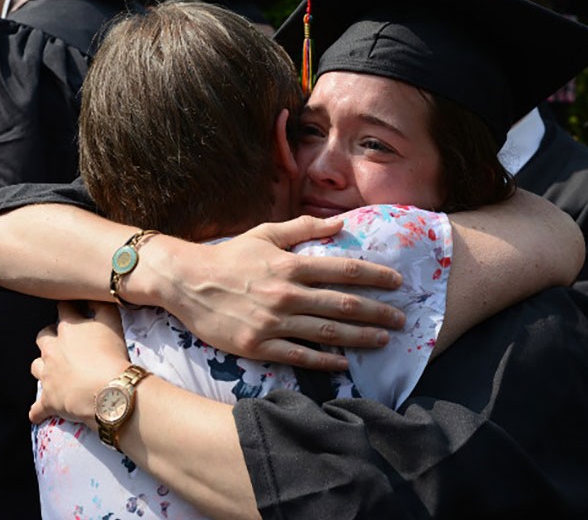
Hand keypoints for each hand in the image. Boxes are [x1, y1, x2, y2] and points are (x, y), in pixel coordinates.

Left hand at [29, 301, 130, 424]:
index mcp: (68, 329)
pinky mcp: (48, 401)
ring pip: (36, 368)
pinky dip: (38, 411)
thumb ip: (102, 305)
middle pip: (43, 337)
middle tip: (64, 343)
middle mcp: (52, 350)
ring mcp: (47, 376)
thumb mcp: (112, 323)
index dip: (69, 307)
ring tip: (55, 373)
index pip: (63, 309)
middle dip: (50, 337)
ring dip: (43, 369)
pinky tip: (39, 414)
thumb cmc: (113, 355)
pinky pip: (37, 409)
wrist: (109, 392)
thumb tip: (94, 295)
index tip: (74, 307)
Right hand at [157, 215, 405, 370]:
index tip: (397, 282)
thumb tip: (341, 224)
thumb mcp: (265, 233)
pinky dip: (324, 360)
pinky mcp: (258, 345)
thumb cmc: (228, 256)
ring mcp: (273, 322)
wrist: (186, 281)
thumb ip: (304, 227)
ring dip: (360, 336)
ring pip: (327, 332)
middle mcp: (286, 293)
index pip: (344, 270)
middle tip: (401, 318)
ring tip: (383, 339)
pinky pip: (299, 355)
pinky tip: (344, 362)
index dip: (375, 276)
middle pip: (343, 304)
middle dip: (378, 311)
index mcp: (290, 264)